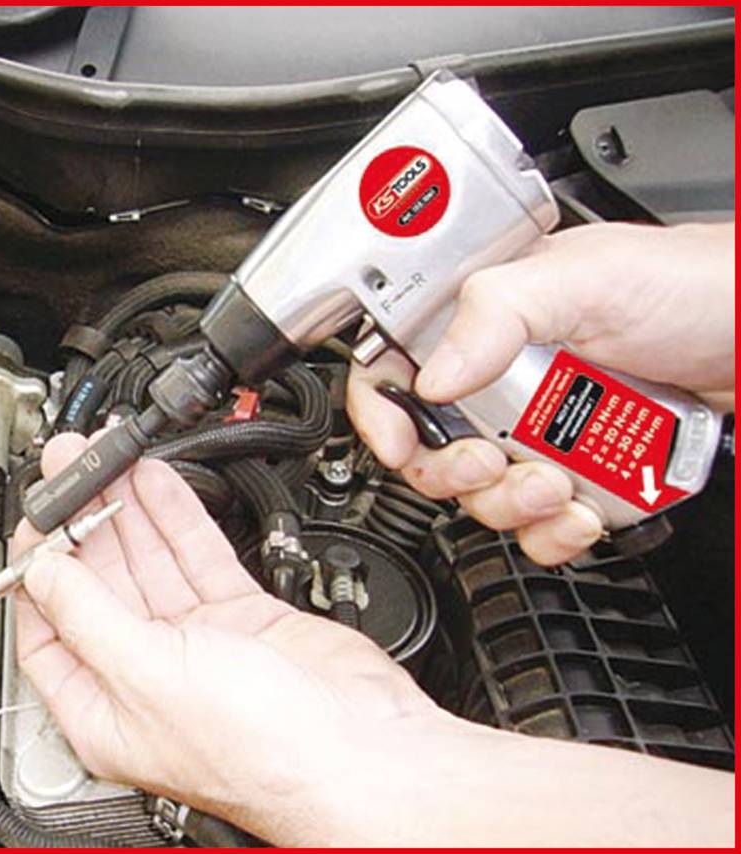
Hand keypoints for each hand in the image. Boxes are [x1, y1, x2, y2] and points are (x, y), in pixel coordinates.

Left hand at [12, 433, 735, 846]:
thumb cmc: (266, 753)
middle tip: (68, 467)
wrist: (366, 754)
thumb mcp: (148, 674)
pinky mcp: (242, 619)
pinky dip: (175, 516)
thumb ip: (90, 616)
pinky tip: (155, 481)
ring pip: (149, 561)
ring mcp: (197, 645)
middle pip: (100, 584)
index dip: (38, 569)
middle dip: (81, 521)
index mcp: (105, 710)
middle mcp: (146, 677)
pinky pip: (197, 556)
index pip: (49, 628)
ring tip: (102, 458)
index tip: (36, 517)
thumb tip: (42, 571)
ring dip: (125, 508)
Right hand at [349, 222, 734, 564]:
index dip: (382, 412)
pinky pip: (540, 525)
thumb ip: (495, 312)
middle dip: (457, 471)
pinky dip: (555, 533)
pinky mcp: (582, 470)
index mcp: (483, 323)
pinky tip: (583, 510)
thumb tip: (432, 376)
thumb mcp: (584, 278)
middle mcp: (504, 379)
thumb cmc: (692, 286)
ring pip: (484, 495)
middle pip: (432, 449)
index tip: (401, 445)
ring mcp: (543, 429)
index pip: (395, 370)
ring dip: (512, 506)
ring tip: (557, 483)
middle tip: (494, 459)